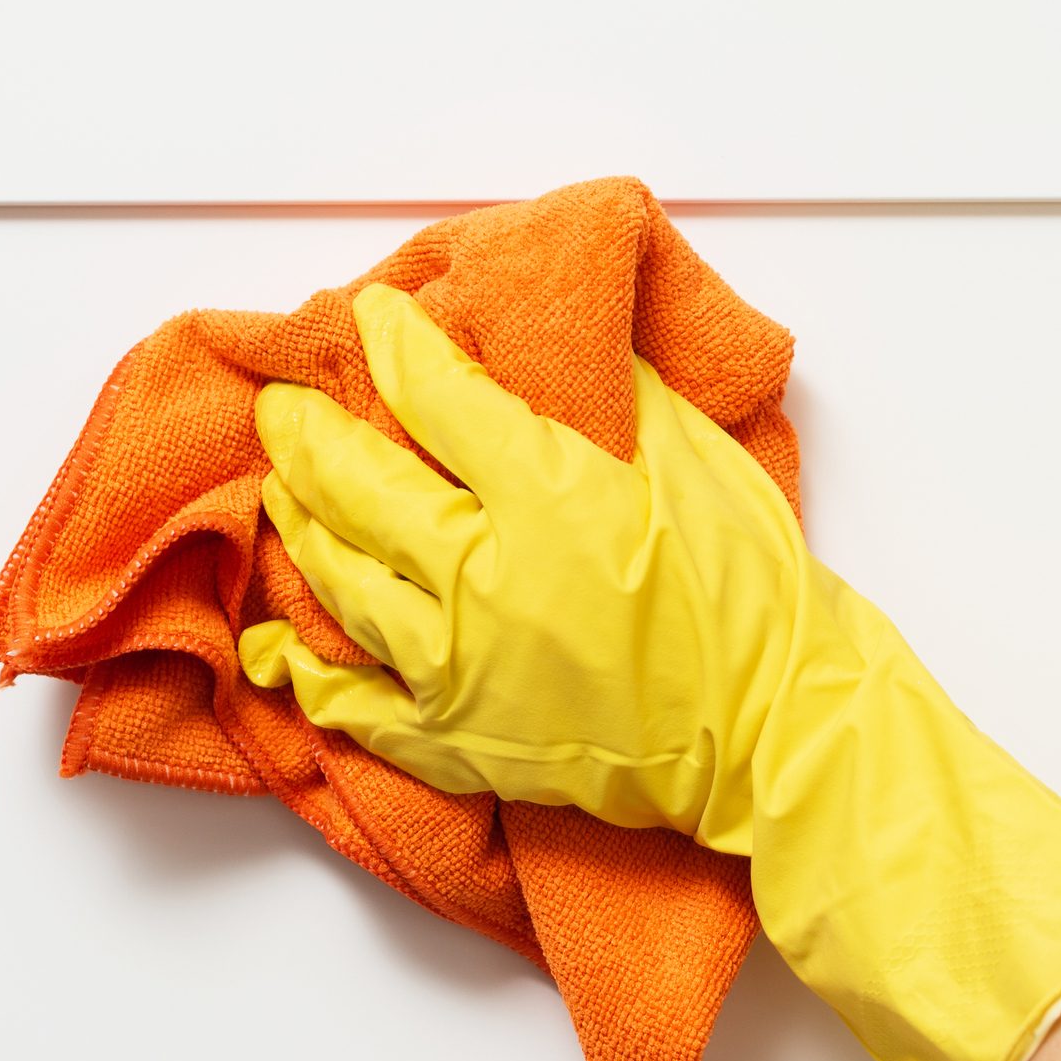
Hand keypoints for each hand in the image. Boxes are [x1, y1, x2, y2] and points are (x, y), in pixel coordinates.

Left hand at [239, 281, 813, 852]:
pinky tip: (280, 646)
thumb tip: (576, 345)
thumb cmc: (754, 603)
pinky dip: (310, 674)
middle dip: (309, 433)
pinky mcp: (462, 742)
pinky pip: (358, 705)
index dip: (395, 346)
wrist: (779, 734)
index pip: (437, 397)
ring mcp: (464, 669)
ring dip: (303, 529)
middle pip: (360, 487)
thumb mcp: (699, 464)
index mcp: (550, 497)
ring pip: (344, 583)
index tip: (371, 319)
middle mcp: (488, 580)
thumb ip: (620, 397)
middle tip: (281, 406)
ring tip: (282, 493)